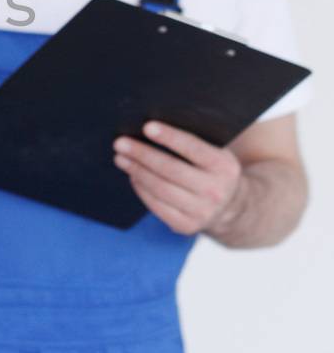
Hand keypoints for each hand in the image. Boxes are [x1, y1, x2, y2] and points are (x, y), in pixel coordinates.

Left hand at [114, 122, 244, 235]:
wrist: (231, 207)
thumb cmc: (213, 170)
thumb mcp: (216, 153)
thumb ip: (195, 142)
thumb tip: (153, 127)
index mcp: (224, 166)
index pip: (193, 148)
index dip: (169, 137)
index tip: (147, 127)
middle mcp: (215, 191)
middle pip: (170, 169)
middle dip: (142, 154)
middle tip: (120, 143)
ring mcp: (202, 212)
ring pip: (160, 188)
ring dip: (136, 171)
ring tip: (121, 158)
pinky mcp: (187, 226)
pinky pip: (157, 206)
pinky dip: (141, 189)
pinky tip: (133, 177)